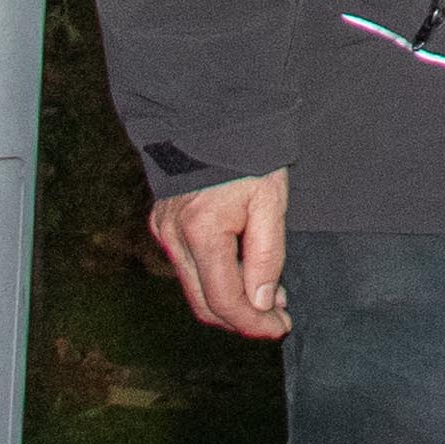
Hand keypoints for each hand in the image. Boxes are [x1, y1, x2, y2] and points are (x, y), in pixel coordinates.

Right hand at [147, 169, 289, 337]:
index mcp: (201, 231)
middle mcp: (175, 237)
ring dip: (231, 301)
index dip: (254, 323)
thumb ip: (266, 255)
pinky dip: (216, 279)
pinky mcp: (163, 225)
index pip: (225, 300)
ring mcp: (164, 231)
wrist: (213, 116)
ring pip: (196, 288)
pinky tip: (243, 274)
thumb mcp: (270, 202)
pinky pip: (189, 267)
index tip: (281, 327)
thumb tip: (260, 303)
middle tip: (277, 319)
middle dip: (243, 319)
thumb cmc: (247, 155)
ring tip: (268, 296)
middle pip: (205, 303)